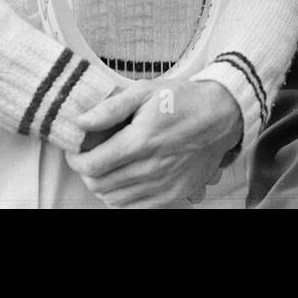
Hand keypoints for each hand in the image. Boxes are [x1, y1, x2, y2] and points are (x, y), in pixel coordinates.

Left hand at [65, 80, 243, 207]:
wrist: (222, 116)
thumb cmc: (183, 100)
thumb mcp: (145, 91)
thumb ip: (110, 109)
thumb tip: (80, 122)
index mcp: (141, 141)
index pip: (92, 165)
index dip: (76, 159)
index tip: (76, 150)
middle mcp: (151, 168)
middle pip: (100, 185)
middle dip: (87, 171)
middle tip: (89, 156)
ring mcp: (163, 185)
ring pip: (114, 199)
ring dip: (103, 185)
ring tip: (107, 165)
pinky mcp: (173, 194)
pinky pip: (135, 206)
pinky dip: (122, 196)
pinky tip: (125, 177)